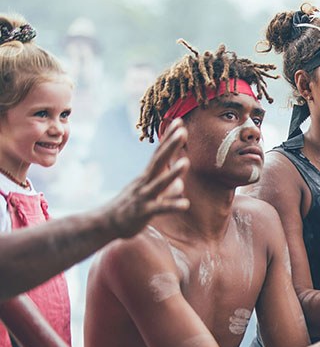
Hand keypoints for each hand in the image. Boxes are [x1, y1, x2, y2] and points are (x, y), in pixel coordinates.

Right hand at [106, 120, 190, 237]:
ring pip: (159, 183)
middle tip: (182, 130)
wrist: (107, 223)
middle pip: (158, 161)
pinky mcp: (144, 212)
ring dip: (172, 173)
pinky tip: (185, 204)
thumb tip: (181, 185)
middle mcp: (145, 182)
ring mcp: (144, 196)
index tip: (179, 122)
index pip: (159, 154)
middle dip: (170, 146)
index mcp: (148, 176)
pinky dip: (172, 205)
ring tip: (186, 162)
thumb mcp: (151, 196)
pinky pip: (160, 208)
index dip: (168, 139)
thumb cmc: (131, 209)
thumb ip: (167, 190)